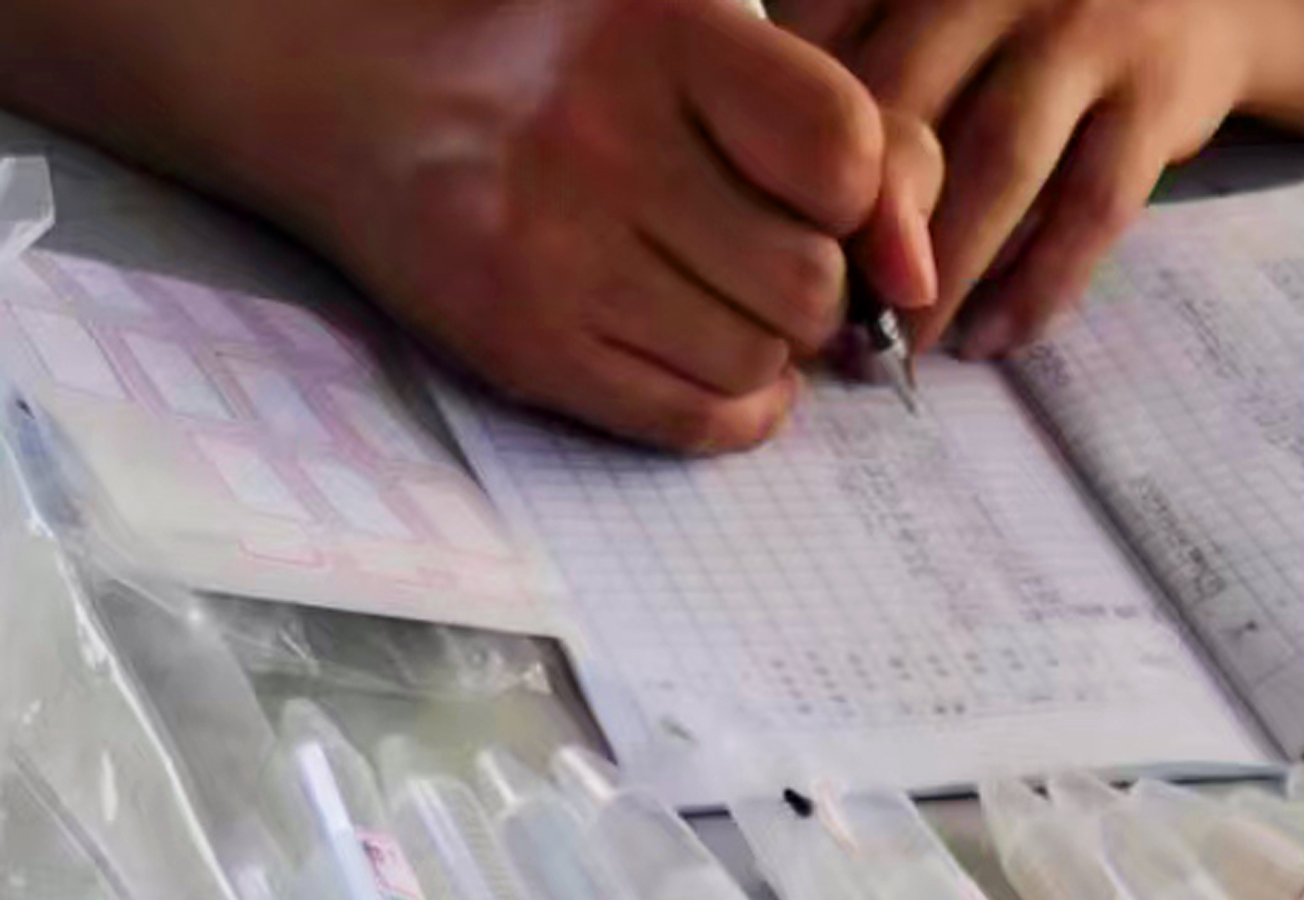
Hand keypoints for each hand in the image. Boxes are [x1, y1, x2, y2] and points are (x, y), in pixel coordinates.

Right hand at [292, 0, 942, 448]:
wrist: (349, 80)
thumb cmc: (562, 57)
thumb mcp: (702, 37)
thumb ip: (843, 129)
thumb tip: (916, 270)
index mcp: (662, 30)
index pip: (847, 156)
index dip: (860, 200)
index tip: (823, 199)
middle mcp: (600, 138)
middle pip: (811, 282)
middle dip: (813, 285)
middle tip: (755, 250)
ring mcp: (549, 248)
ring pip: (762, 361)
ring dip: (765, 343)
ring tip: (707, 286)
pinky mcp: (516, 340)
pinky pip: (694, 419)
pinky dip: (729, 402)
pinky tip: (700, 345)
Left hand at [773, 0, 1297, 354]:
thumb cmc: (1035, 16)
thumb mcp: (943, 6)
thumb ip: (865, 62)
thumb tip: (776, 206)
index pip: (825, 52)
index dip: (784, 156)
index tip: (765, 243)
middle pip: (904, 109)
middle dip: (857, 227)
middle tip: (820, 317)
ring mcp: (1087, 29)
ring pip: (995, 165)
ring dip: (944, 271)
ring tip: (905, 346)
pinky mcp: (1160, 94)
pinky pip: (1092, 208)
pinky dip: (1039, 284)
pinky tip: (995, 337)